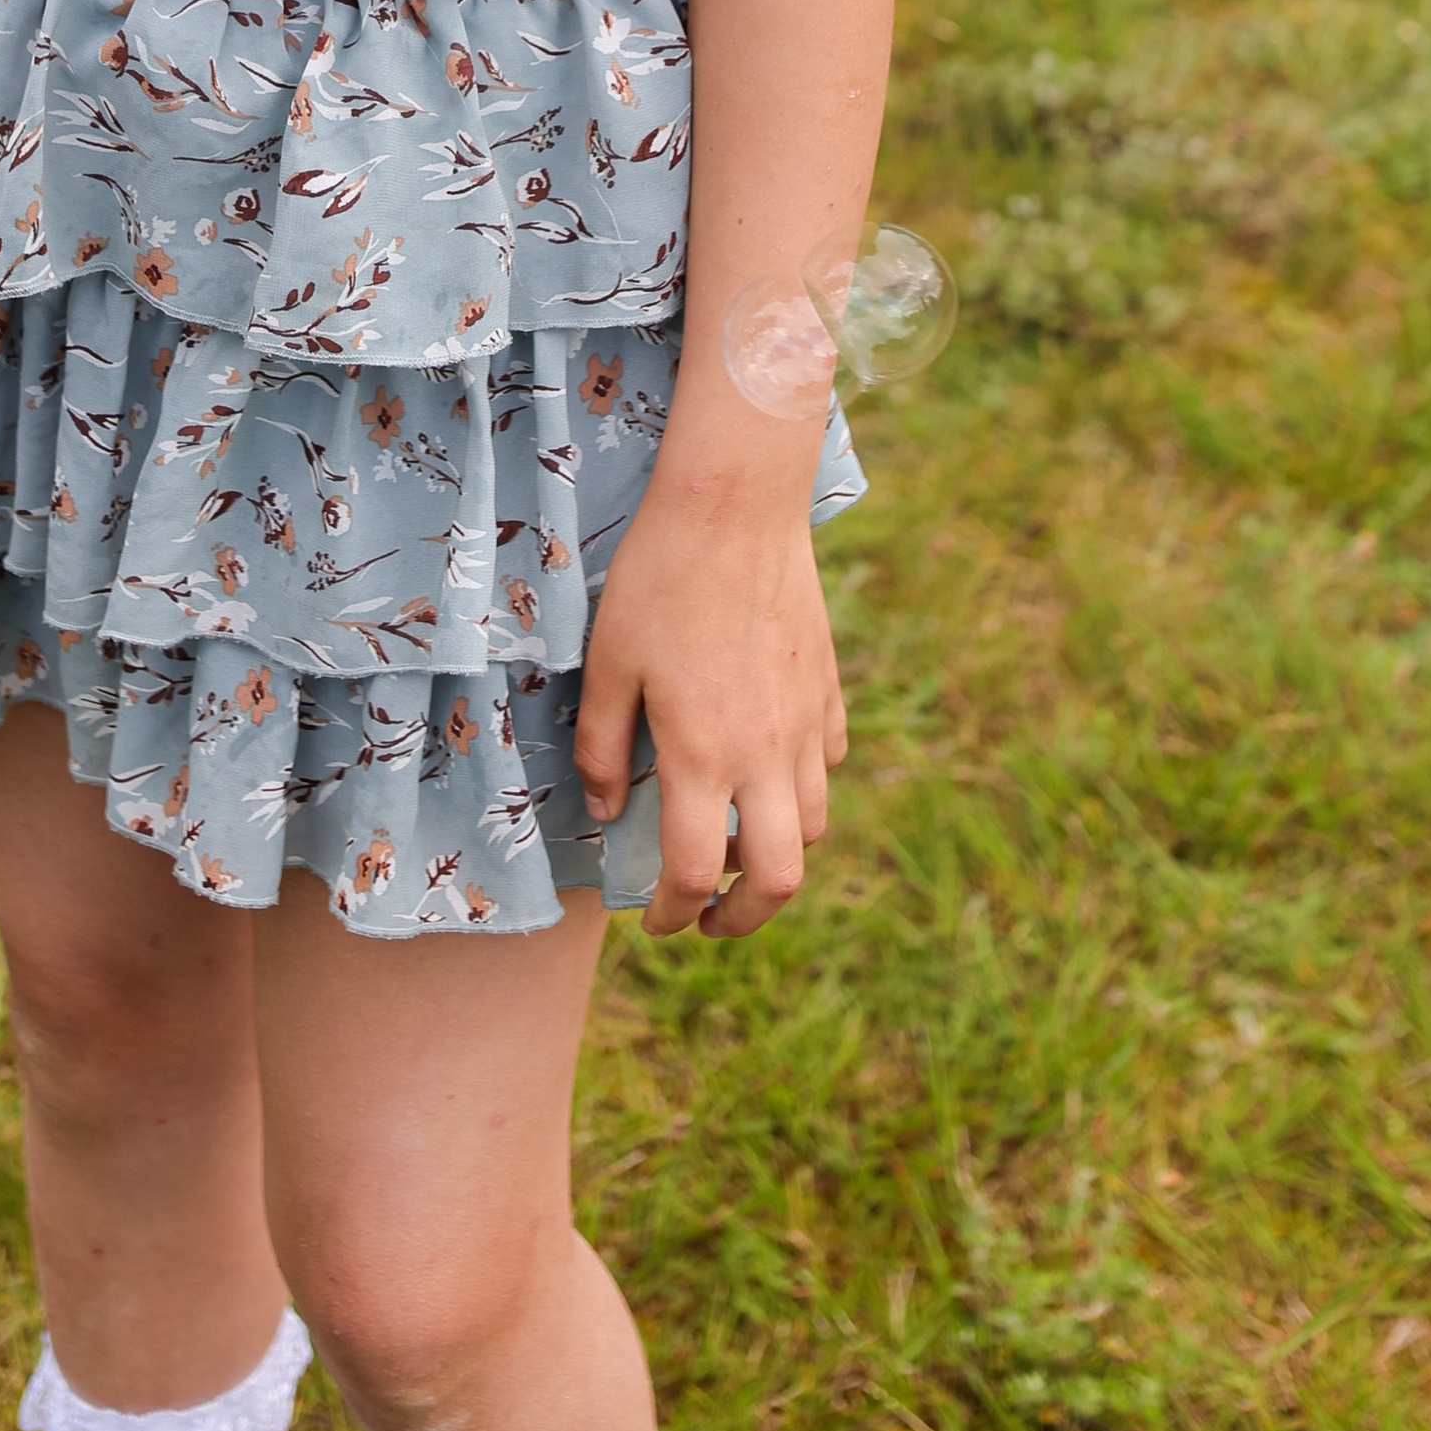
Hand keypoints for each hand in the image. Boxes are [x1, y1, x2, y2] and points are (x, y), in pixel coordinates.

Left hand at [575, 478, 846, 938]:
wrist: (734, 508)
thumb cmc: (659, 580)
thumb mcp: (608, 663)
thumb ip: (602, 748)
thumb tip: (609, 814)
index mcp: (704, 757)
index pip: (695, 873)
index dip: (673, 914)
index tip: (657, 922)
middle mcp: (766, 755)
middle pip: (781, 879)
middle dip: (746, 918)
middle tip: (712, 918)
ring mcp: (807, 724)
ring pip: (813, 826)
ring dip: (778, 853)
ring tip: (738, 842)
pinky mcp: (828, 690)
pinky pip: (828, 764)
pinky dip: (804, 788)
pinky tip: (770, 766)